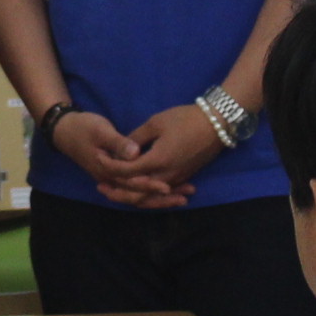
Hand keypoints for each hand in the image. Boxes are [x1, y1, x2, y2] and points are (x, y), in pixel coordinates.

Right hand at [46, 109, 185, 210]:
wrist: (65, 131)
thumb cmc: (83, 128)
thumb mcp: (100, 131)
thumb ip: (118, 143)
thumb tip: (135, 153)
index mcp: (108, 170)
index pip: (131, 184)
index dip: (150, 185)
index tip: (169, 186)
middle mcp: (112, 180)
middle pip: (139, 196)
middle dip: (162, 198)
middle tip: (185, 197)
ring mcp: (115, 180)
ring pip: (140, 196)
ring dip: (161, 198)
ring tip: (183, 197)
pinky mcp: (119, 176)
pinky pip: (138, 190)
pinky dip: (154, 192)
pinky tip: (170, 190)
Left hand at [112, 104, 230, 208]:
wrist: (217, 124)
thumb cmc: (185, 119)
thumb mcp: (156, 123)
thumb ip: (136, 138)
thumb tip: (122, 149)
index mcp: (157, 161)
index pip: (126, 171)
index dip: (110, 167)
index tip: (98, 159)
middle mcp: (166, 175)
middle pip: (137, 193)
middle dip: (117, 193)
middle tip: (101, 188)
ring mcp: (176, 179)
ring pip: (150, 196)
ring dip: (132, 196)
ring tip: (115, 192)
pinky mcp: (183, 177)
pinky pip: (161, 192)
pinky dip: (148, 195)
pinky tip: (138, 192)